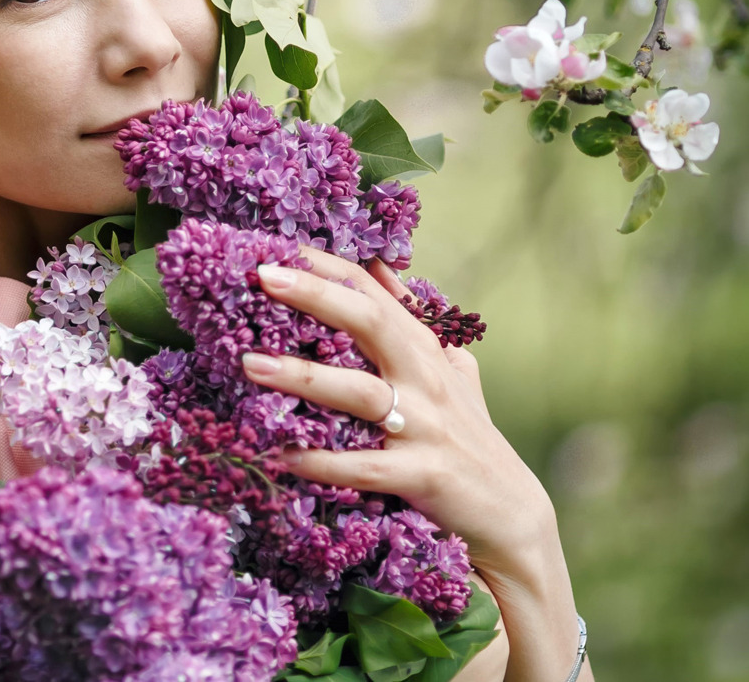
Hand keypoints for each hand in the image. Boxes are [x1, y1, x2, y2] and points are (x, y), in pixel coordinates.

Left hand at [242, 248, 553, 581]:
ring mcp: (425, 426)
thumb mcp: (448, 370)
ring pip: (359, 392)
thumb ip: (413, 321)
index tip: (278, 245)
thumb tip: (379, 268)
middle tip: (263, 276)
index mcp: (423, 350)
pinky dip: (323, 462)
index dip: (327, 265)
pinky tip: (282, 456)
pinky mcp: (424, 475)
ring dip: (303, 377)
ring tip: (250, 364)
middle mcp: (425, 379)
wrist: (510, 514)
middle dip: (316, 295)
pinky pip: (365, 467)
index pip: (372, 291)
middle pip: (369, 322)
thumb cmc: (467, 436)